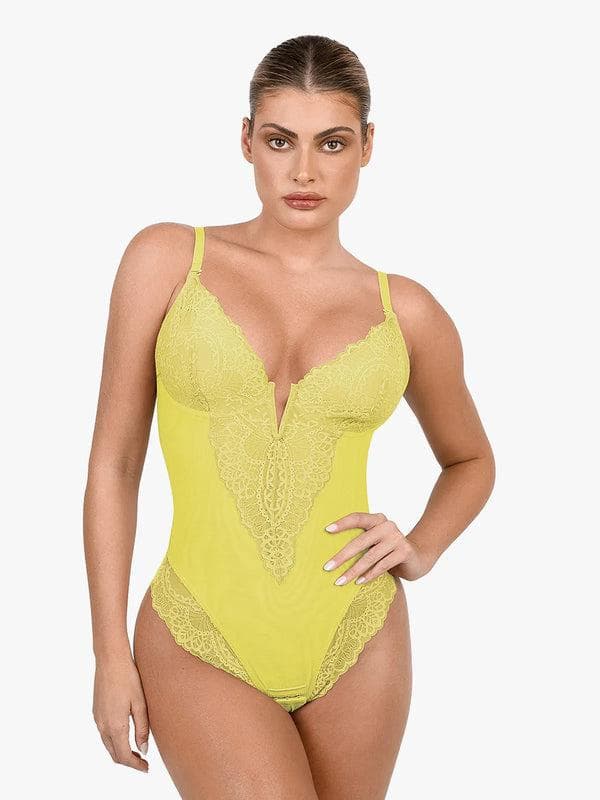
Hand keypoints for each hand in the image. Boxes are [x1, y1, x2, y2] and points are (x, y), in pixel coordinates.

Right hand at [92, 655, 149, 771]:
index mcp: (115, 726)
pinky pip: (104, 734)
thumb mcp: (140, 703)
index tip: (146, 768)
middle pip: (114, 753)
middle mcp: (103, 725)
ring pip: (108, 744)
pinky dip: (114, 741)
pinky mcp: (96, 711)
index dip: (136, 765)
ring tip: (137, 750)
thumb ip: (142, 728)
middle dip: (128, 761)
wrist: (110, 660)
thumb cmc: (128, 678)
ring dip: (121, 751)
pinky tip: (126, 734)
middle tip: (144, 762)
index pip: (124, 756)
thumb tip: (144, 749)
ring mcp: (97, 719)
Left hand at [323, 511, 429, 583]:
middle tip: (327, 568)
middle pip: (360, 541)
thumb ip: (361, 540)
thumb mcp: (375, 542)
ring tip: (340, 581)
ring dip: (353, 571)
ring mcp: (397, 538)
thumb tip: (332, 552)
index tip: (327, 530)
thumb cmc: (388, 550)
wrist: (417, 558)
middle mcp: (387, 526)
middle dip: (342, 556)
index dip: (342, 523)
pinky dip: (369, 575)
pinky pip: (382, 565)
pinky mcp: (404, 552)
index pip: (357, 518)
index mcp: (377, 519)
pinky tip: (359, 582)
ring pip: (370, 556)